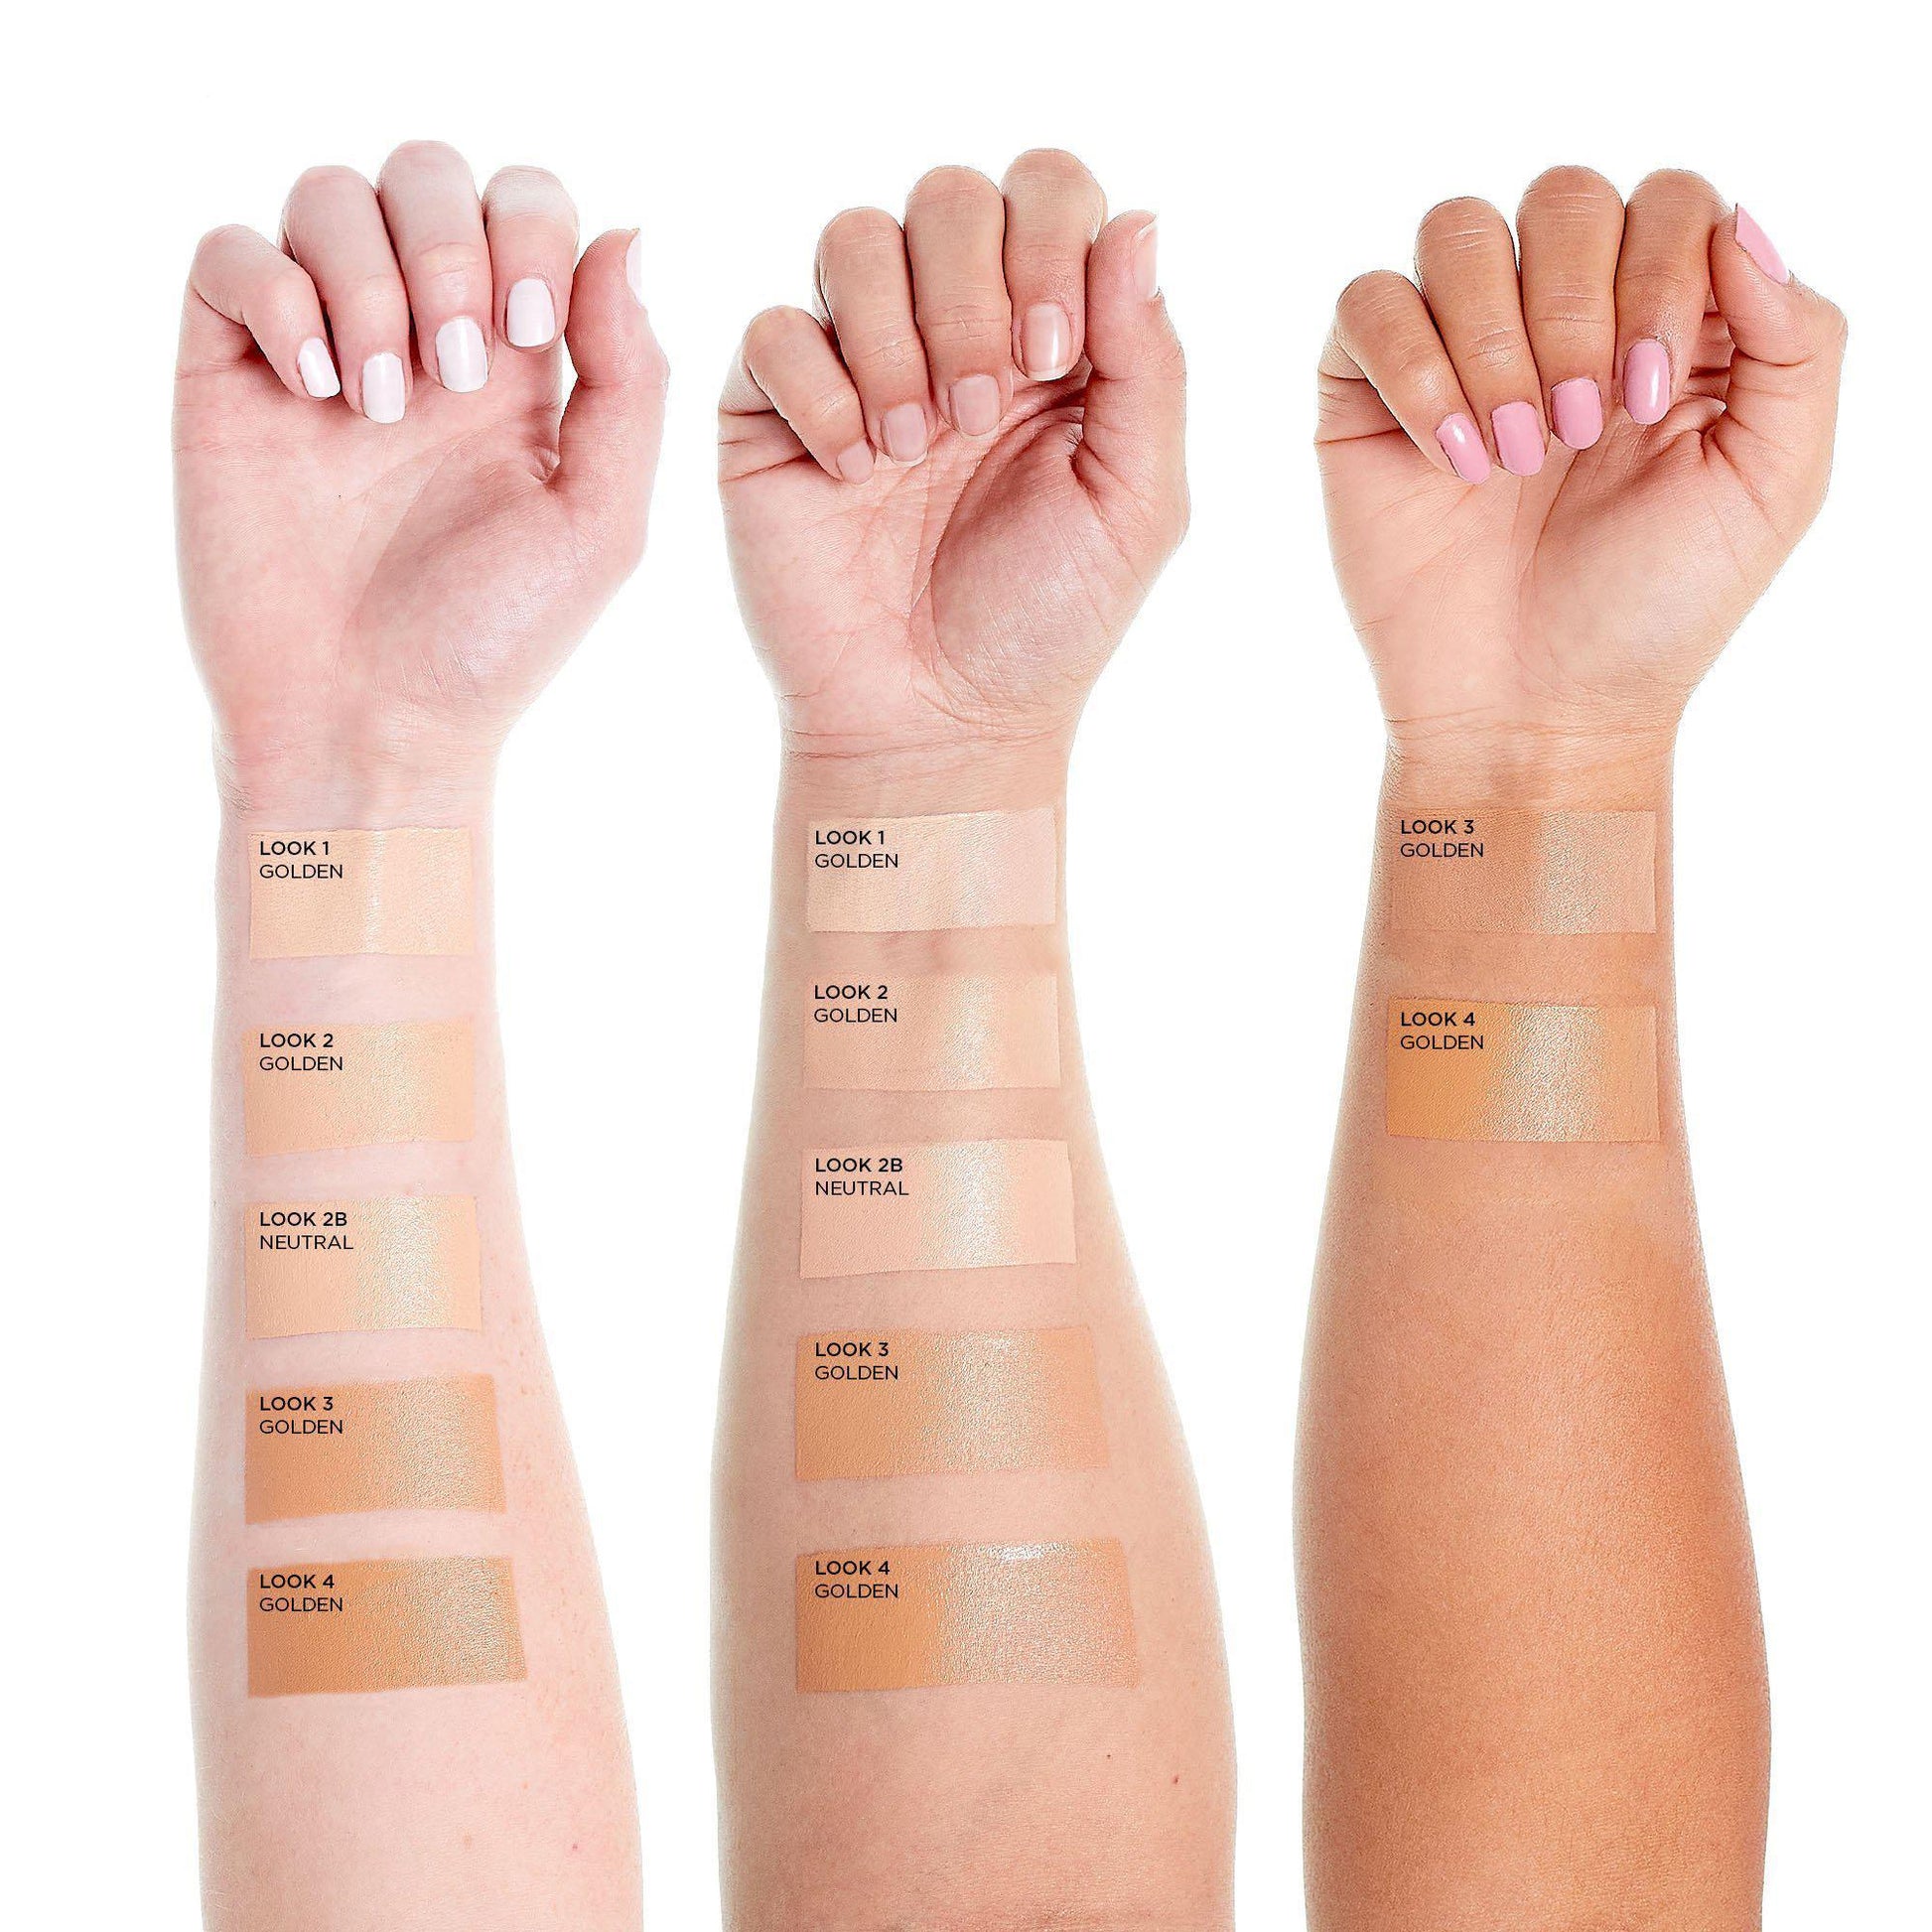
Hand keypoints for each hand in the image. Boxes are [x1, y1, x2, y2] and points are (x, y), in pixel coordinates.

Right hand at [175, 142, 666, 803]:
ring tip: (381, 407)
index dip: (533, 227)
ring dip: (366, 280)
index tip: (532, 330)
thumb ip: (629, 380)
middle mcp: (419, 339)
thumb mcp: (602, 522)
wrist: (370, 725)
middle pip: (428, 175)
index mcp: (516, 365)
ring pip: (330, 195)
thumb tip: (628, 235)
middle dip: (450, 247)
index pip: (527, 207)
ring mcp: (321, 351)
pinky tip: (314, 392)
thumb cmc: (492, 644)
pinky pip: (232, 254)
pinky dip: (278, 296)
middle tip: (457, 370)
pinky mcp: (230, 375)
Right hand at [719, 150, 1183, 767]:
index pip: (1046, 192)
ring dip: (896, 338)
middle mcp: (951, 329)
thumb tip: (1135, 219)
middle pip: (948, 195)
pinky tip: (851, 473)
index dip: (1049, 238)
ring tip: (918, 448)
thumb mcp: (1135, 500)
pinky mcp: (772, 411)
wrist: (934, 722)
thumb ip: (1147, 361)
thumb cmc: (1044, 624)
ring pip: (855, 237)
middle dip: (971, 292)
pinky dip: (820, 391)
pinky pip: (775, 328)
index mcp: (1048, 333)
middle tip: (982, 412)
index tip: (1055, 355)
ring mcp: (858, 363)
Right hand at [1317, 168, 1844, 759]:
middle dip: (1575, 309)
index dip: (1662, 276)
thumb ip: (1799, 340)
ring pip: (1457, 230)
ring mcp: (1456, 352)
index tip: (1652, 406)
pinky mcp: (1366, 396)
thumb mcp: (1775, 481)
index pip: (1668, 201)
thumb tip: (1738, 222)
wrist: (1533, 714)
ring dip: (1494, 340)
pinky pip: (1367, 305)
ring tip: (1514, 456)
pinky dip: (1413, 372)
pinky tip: (1448, 463)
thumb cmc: (1654, 611)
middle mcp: (1556, 319)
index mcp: (1663, 321)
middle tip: (1581, 432)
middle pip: (1563, 194)